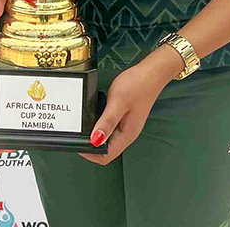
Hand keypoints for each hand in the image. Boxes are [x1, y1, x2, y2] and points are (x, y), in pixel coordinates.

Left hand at [79, 48, 182, 164]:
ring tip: (84, 124)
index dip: (90, 154)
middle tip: (78, 133)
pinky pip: (110, 126)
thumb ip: (107, 122)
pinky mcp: (125, 116)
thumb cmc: (137, 85)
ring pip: (108, 138)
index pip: (106, 156)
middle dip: (90, 145)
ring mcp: (127, 125)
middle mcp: (127, 133)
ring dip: (95, 134)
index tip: (78, 144)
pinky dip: (101, 124)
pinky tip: (96, 114)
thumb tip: (95, 140)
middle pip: (106, 149)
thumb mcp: (118, 102)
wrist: (151, 72)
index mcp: (127, 134)